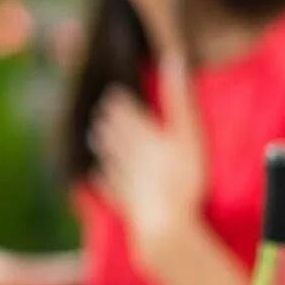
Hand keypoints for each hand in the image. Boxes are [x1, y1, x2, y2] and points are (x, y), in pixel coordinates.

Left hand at [91, 52, 206, 257]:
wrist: (167, 226)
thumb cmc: (184, 179)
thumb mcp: (188, 135)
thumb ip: (180, 99)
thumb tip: (174, 57)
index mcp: (146, 139)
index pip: (130, 118)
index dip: (121, 107)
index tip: (112, 96)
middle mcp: (131, 158)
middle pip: (118, 138)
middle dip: (111, 125)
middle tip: (101, 114)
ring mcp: (128, 183)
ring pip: (112, 160)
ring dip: (106, 148)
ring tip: (95, 137)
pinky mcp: (129, 206)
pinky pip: (112, 190)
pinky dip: (105, 181)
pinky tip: (97, 177)